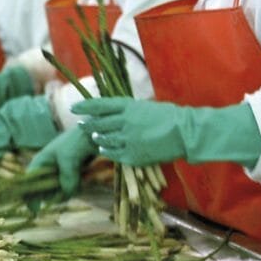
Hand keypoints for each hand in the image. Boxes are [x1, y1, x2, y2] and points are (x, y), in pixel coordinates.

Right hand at [27, 127, 97, 196]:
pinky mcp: (70, 175)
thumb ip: (66, 178)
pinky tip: (80, 183)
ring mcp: (58, 173)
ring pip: (56, 191)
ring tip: (75, 185)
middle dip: (50, 196)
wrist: (95, 134)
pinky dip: (72, 190)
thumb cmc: (76, 142)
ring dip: (63, 193)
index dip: (28, 196)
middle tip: (62, 196)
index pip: (28, 182)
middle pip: (42, 190)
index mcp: (40, 162)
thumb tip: (66, 195)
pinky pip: (67, 189)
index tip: (34, 210)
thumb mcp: (68, 158)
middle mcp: (47, 169)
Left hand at [73, 98, 260, 167]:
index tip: (73, 107)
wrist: (186, 133)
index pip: (99, 105)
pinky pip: (113, 153)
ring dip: (97, 138)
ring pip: (104, 139)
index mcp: (129, 106)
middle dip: (88, 124)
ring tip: (94, 137)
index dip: (85, 106)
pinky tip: (104, 149)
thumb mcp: (146, 106)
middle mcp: (125, 122)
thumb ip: (127, 109)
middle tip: (81, 125)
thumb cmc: (170, 116)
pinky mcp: (133, 155)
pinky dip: (107, 150)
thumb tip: (109, 111)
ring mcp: (128, 139)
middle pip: (98, 124)